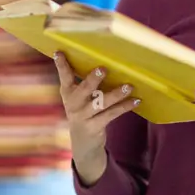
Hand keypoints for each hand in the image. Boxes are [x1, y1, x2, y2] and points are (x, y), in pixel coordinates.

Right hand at [53, 52, 138, 184]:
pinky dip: (124, 106)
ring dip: (116, 94)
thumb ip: (85, 82)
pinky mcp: (95, 126)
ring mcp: (83, 116)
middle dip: (93, 79)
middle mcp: (73, 103)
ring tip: (129, 86)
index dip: (61, 64)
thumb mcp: (78, 98)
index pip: (64, 76)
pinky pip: (112, 114)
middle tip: (103, 69)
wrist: (83, 143)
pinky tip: (136, 100)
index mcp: (68, 92)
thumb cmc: (84, 111)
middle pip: (84, 89)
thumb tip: (104, 60)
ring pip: (101, 103)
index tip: (58, 52)